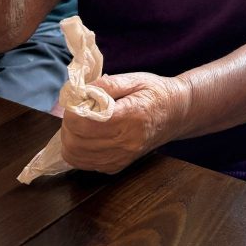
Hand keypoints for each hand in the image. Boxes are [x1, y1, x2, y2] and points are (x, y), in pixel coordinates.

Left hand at [61, 71, 187, 173]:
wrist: (177, 113)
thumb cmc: (155, 92)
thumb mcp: (134, 79)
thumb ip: (106, 85)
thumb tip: (80, 92)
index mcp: (130, 116)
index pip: (85, 123)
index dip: (72, 110)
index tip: (77, 99)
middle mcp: (126, 142)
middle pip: (76, 141)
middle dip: (68, 124)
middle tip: (76, 110)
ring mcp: (122, 158)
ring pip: (76, 156)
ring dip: (70, 138)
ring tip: (80, 123)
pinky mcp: (118, 166)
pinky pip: (84, 164)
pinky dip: (78, 151)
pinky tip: (87, 136)